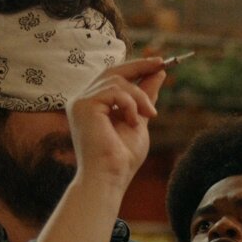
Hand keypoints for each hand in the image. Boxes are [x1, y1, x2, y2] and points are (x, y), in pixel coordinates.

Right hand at [65, 57, 167, 188]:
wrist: (110, 178)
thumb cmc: (121, 158)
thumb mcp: (139, 119)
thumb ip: (145, 96)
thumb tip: (158, 72)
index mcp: (93, 104)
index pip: (113, 77)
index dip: (136, 67)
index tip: (159, 63)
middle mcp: (82, 100)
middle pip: (112, 71)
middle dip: (139, 66)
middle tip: (161, 64)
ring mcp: (80, 102)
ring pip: (117, 81)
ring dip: (139, 97)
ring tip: (149, 115)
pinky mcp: (83, 105)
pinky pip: (114, 91)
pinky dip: (129, 104)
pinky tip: (133, 122)